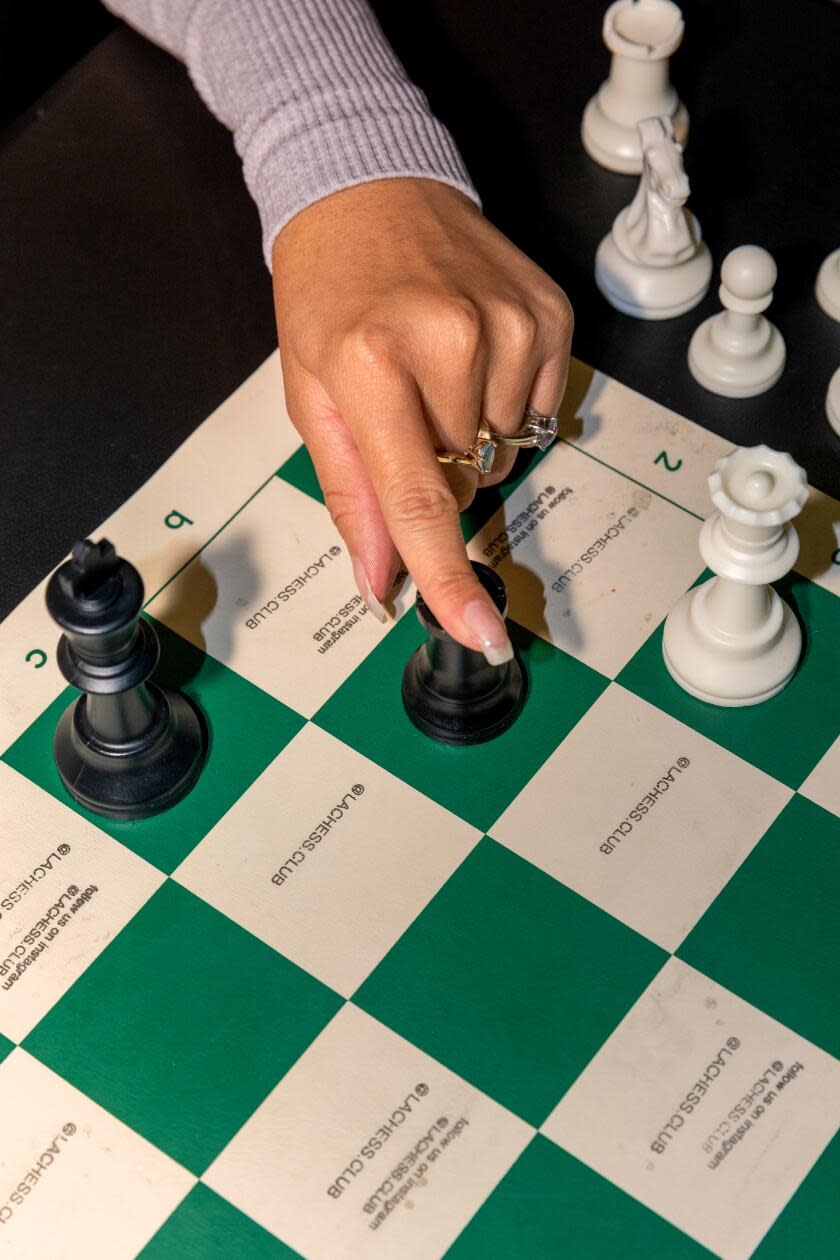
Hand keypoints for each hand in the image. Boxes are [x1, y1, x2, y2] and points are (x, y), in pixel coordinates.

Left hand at [272, 177, 571, 660]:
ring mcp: (509, 324)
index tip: (479, 634)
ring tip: (434, 372)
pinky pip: (537, 412)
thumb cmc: (329, 294)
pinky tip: (472, 359)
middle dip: (433, 471)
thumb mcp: (312, 396)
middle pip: (464, 482)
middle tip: (401, 407)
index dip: (449, 580)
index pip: (420, 502)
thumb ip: (352, 496)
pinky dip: (504, 403)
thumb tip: (381, 581)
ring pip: (503, 451)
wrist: (369, 190)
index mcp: (372, 366)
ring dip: (470, 435)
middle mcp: (449, 340)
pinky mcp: (549, 314)